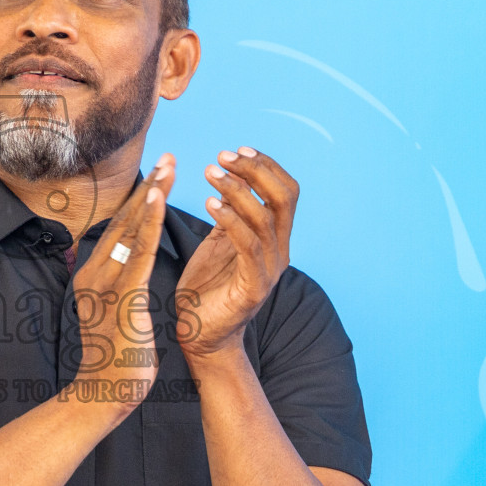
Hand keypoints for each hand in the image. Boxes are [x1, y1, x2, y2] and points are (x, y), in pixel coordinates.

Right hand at [69, 153, 176, 416]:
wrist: (104, 394)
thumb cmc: (116, 360)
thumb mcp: (116, 316)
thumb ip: (120, 290)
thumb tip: (131, 271)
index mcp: (91, 277)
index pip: (118, 231)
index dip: (139, 201)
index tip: (157, 175)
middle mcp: (93, 274)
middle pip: (123, 221)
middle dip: (147, 187)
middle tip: (167, 157)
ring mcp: (104, 284)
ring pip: (130, 229)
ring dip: (150, 195)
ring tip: (168, 168)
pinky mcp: (120, 295)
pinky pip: (137, 252)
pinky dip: (147, 223)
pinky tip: (158, 200)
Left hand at [175, 147, 298, 359]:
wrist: (200, 335)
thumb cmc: (206, 288)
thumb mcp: (218, 243)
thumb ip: (230, 215)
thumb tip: (229, 178)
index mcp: (275, 239)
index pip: (286, 191)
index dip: (266, 166)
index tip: (237, 150)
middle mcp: (279, 251)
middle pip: (284, 198)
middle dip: (255, 170)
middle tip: (222, 157)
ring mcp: (270, 269)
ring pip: (264, 217)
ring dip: (236, 189)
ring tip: (209, 174)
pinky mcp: (254, 286)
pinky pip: (248, 245)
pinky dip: (230, 219)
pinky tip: (210, 204)